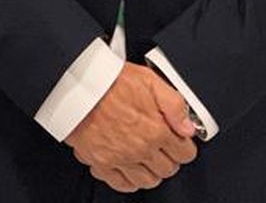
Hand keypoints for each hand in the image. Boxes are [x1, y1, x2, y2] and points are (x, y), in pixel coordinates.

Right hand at [65, 63, 198, 191]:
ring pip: (148, 181)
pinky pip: (122, 184)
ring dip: (151, 172)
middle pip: (168, 169)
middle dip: (169, 159)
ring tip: (147, 158)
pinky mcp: (102, 162)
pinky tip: (129, 168)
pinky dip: (129, 181)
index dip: (184, 146)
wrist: (77, 85)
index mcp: (156, 130)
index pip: (185, 153)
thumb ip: (174, 104)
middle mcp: (141, 148)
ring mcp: (121, 158)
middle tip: (163, 147)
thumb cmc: (109, 79)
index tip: (178, 140)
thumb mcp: (149, 80)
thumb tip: (188, 126)